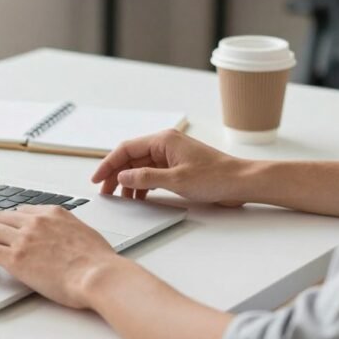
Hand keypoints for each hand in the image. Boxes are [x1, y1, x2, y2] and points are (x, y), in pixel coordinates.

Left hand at [0, 205, 119, 308]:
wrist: (98, 275)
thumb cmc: (98, 261)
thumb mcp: (84, 233)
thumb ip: (68, 230)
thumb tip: (66, 238)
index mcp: (54, 213)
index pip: (22, 211)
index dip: (11, 221)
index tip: (8, 229)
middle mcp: (36, 221)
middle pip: (2, 217)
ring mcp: (24, 239)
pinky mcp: (16, 259)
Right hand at [91, 129, 247, 205]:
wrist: (241, 182)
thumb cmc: (215, 177)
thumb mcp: (176, 180)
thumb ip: (146, 178)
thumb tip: (122, 176)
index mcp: (163, 140)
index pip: (126, 149)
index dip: (108, 164)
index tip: (97, 179)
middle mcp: (165, 145)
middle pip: (131, 158)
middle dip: (116, 174)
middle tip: (105, 191)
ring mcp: (171, 156)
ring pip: (141, 167)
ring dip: (129, 181)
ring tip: (120, 198)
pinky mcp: (178, 168)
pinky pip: (152, 174)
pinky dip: (142, 185)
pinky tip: (138, 197)